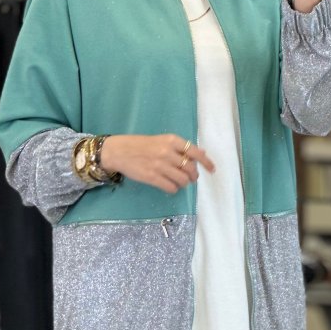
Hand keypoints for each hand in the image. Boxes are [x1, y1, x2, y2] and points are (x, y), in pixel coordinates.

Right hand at [100, 134, 215, 194]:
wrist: (118, 151)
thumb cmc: (140, 145)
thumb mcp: (161, 141)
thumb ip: (179, 148)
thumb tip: (200, 154)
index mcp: (171, 141)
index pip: (195, 152)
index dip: (206, 162)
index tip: (212, 169)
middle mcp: (167, 152)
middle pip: (191, 168)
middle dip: (194, 176)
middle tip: (191, 178)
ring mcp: (160, 165)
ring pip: (183, 180)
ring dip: (184, 183)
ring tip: (179, 182)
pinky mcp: (152, 177)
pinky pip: (171, 187)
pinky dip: (174, 189)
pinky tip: (170, 186)